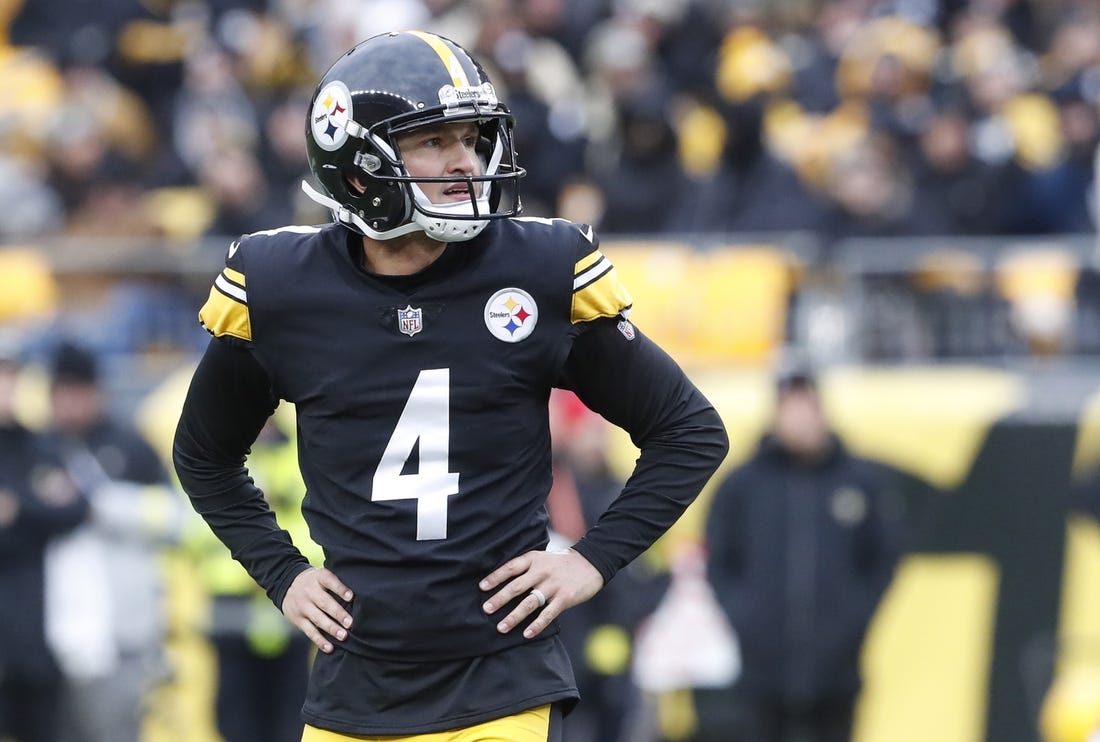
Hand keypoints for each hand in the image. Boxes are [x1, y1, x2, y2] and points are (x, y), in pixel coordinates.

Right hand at [281, 567, 353, 653]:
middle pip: (324, 603)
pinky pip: (309, 631)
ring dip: (331, 628)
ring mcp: (303, 606)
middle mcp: (309, 591)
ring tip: (343, 636)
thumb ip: (336, 582)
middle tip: (350, 623)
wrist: (287, 585)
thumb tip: (361, 592)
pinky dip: (319, 640)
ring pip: (317, 618)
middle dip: (338, 613)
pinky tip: (329, 648)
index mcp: (318, 578)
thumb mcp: (322, 575)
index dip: (340, 589)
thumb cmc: (315, 582)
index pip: (329, 581)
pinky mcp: (298, 620)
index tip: (351, 597)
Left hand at [480, 548, 603, 638]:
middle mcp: (542, 571)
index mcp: (534, 559)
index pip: (511, 568)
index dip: (495, 577)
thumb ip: (527, 568)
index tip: (482, 587)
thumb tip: (504, 583)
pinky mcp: (565, 597)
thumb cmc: (562, 563)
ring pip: (529, 603)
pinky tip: (526, 634)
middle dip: (500, 599)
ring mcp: (553, 585)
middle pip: (516, 587)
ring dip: (514, 616)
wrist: (592, 562)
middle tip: (486, 609)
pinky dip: (536, 625)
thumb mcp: (543, 557)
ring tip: (501, 627)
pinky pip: (548, 614)